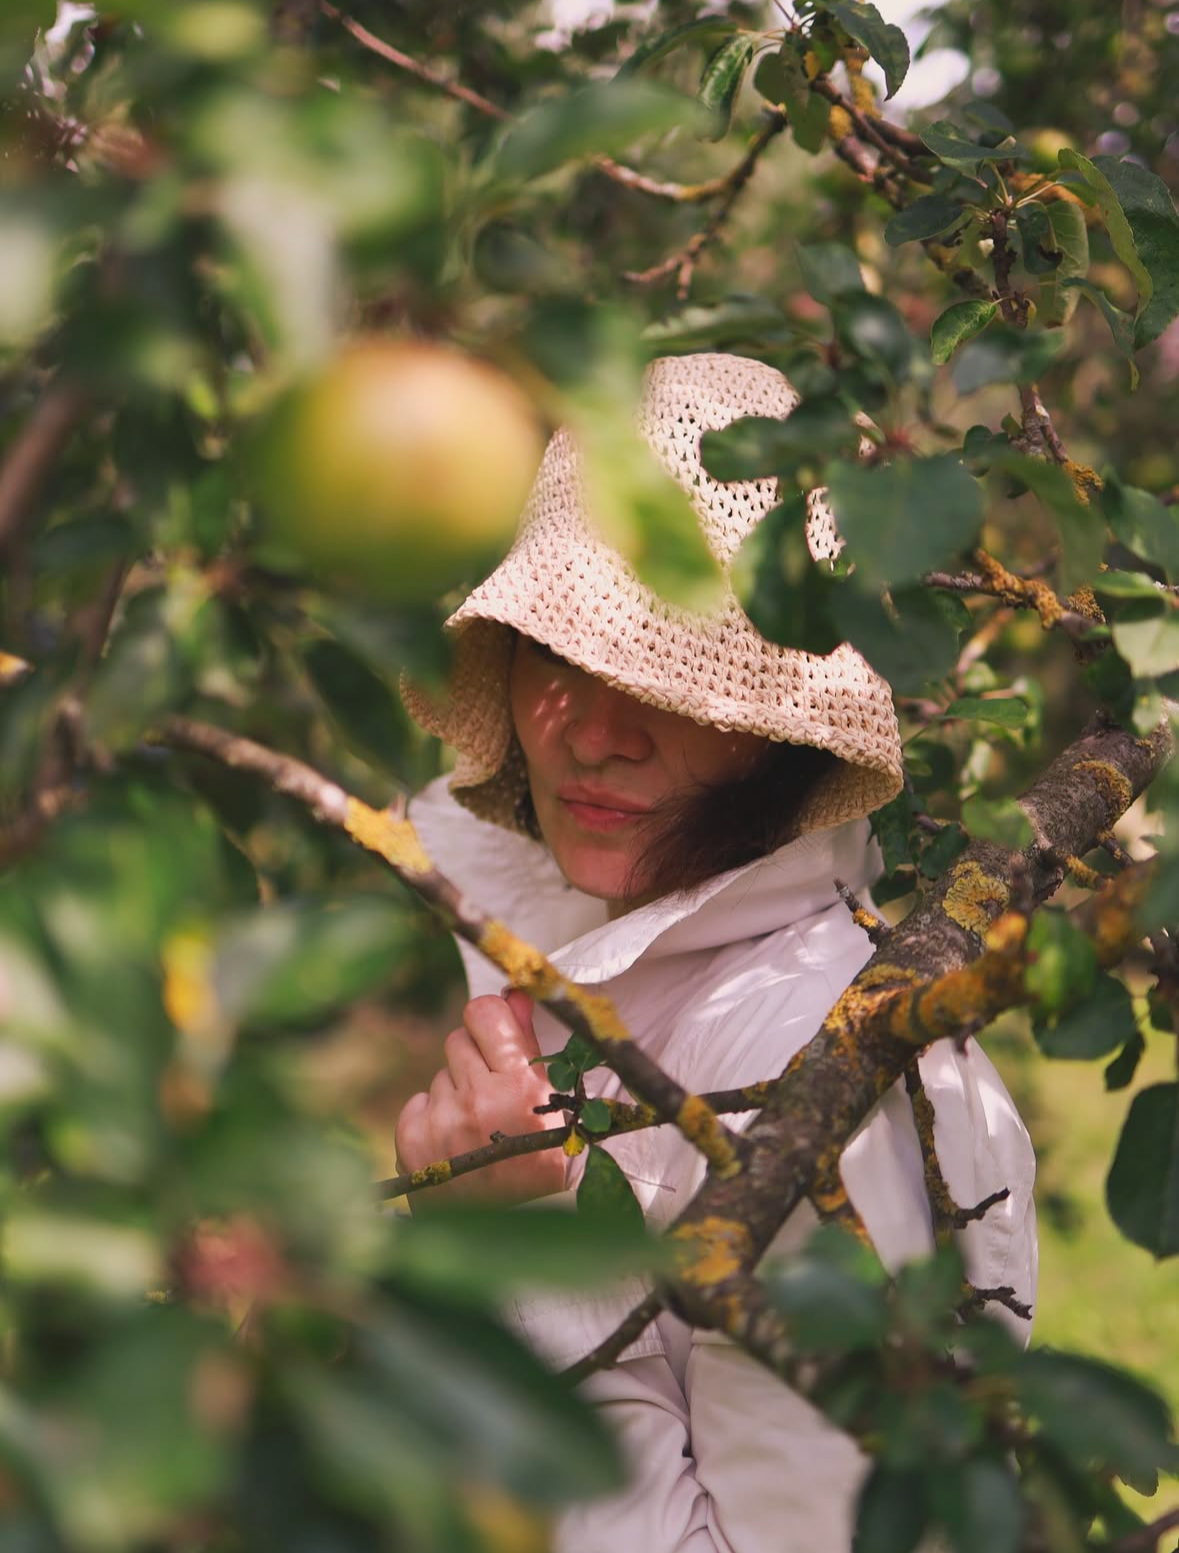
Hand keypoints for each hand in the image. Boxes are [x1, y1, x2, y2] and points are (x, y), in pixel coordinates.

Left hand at [395, 991, 567, 1207]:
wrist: (514, 1237)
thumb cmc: (544, 1165)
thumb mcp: (553, 1104)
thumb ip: (527, 1043)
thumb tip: (514, 994)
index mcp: (520, 1087)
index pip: (483, 1012)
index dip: (490, 1020)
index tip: (496, 1036)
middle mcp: (477, 1100)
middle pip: (458, 1040)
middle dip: (474, 1060)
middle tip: (493, 1097)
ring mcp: (441, 1123)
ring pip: (440, 1076)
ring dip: (456, 1093)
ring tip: (479, 1131)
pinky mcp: (412, 1142)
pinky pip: (418, 1102)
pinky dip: (433, 1117)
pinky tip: (456, 1144)